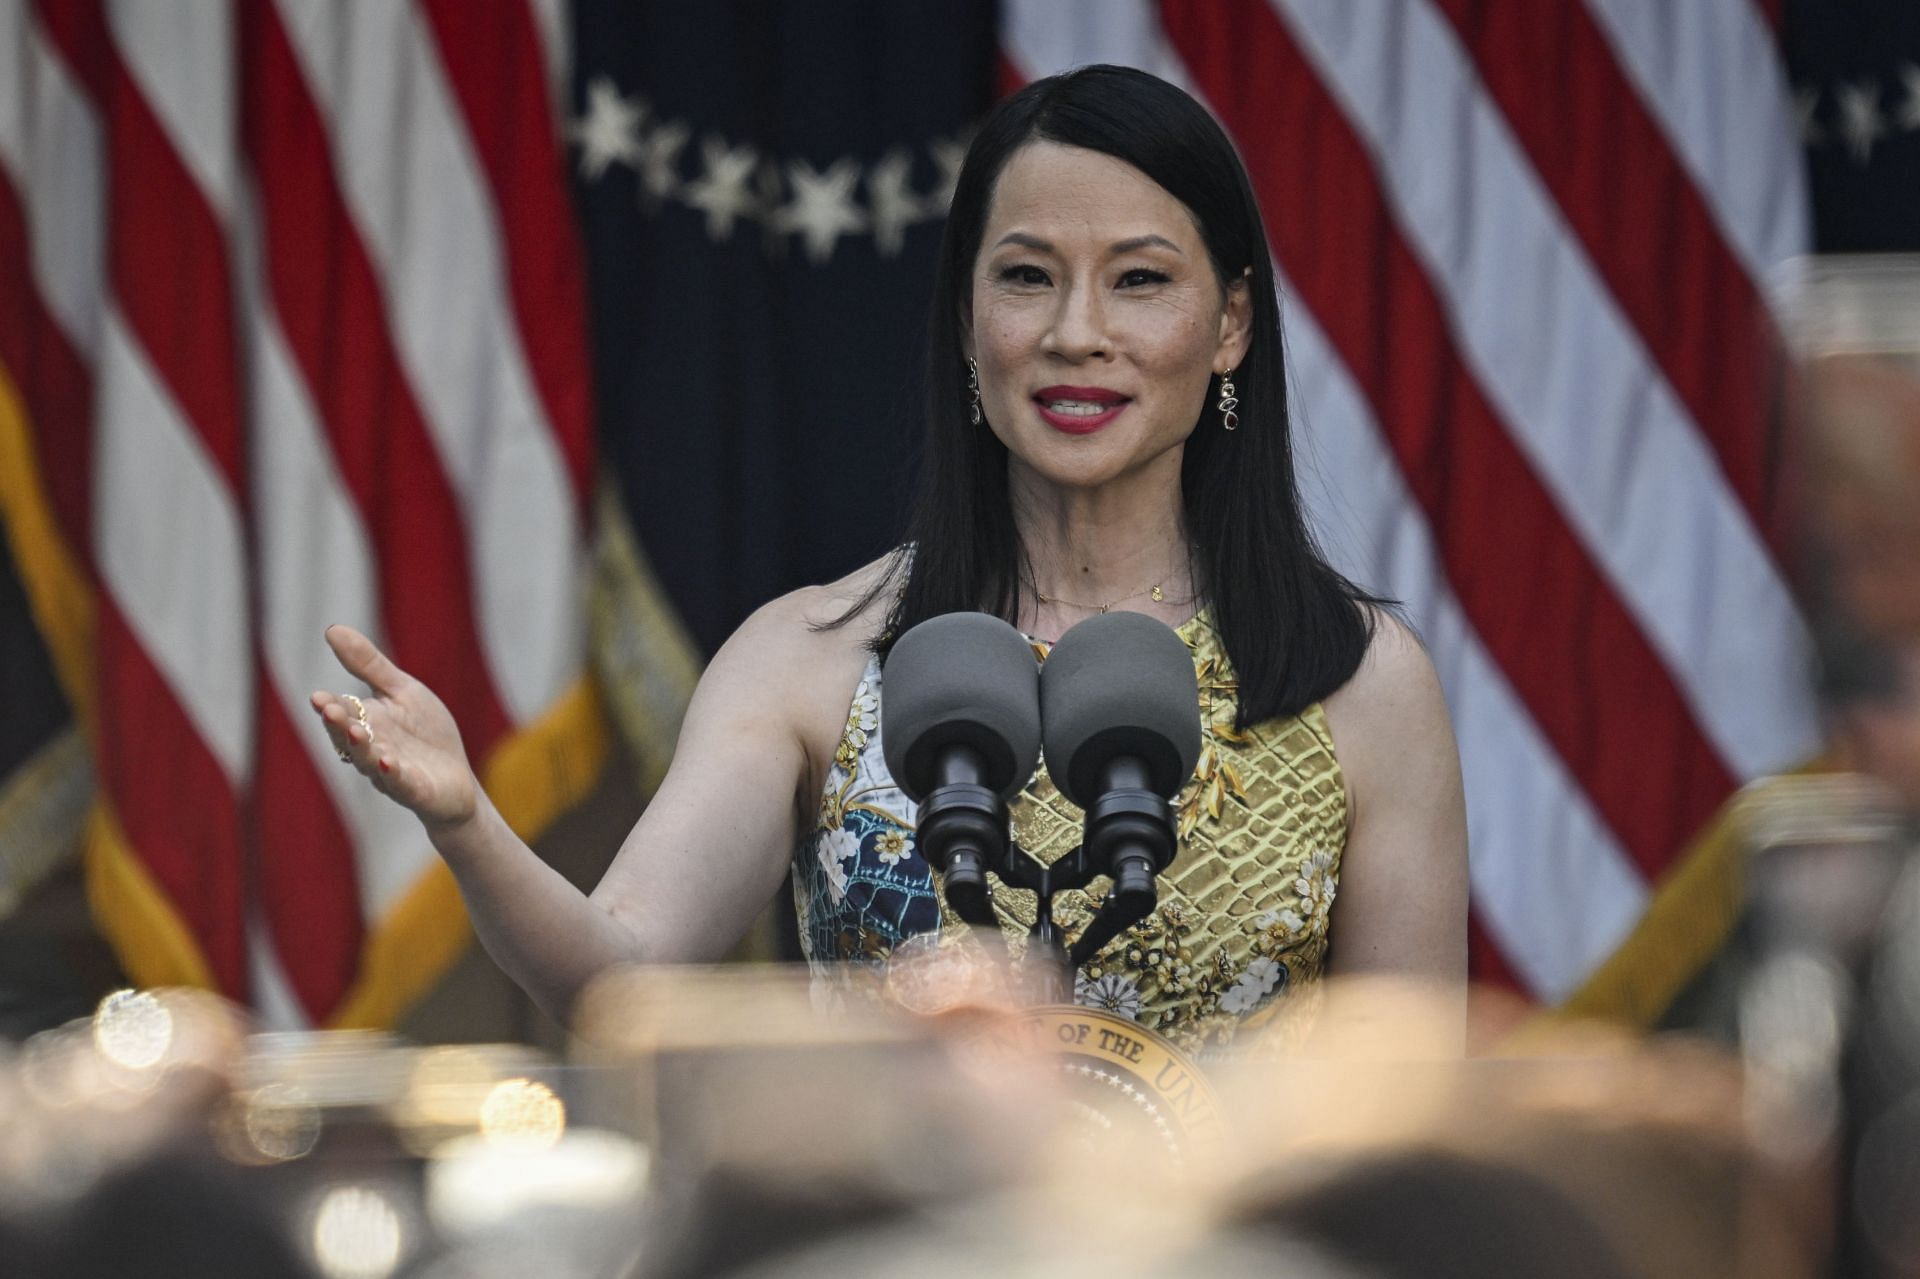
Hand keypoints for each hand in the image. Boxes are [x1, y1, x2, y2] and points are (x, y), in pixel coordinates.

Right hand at [311, 625, 480, 831]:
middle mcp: (371, 749)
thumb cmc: (423, 733)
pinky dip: (393, 774)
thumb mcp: (401, 691)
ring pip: (369, 761)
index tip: (318, 697)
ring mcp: (389, 773)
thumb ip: (368, 665)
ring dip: (361, 748)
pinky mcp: (414, 790)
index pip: (342, 712)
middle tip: (329, 710)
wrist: (454, 778)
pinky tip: (389, 762)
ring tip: (356, 731)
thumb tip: (331, 629)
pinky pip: (400, 782)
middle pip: (349, 737)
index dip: (330, 706)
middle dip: (339, 725)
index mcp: (365, 722)